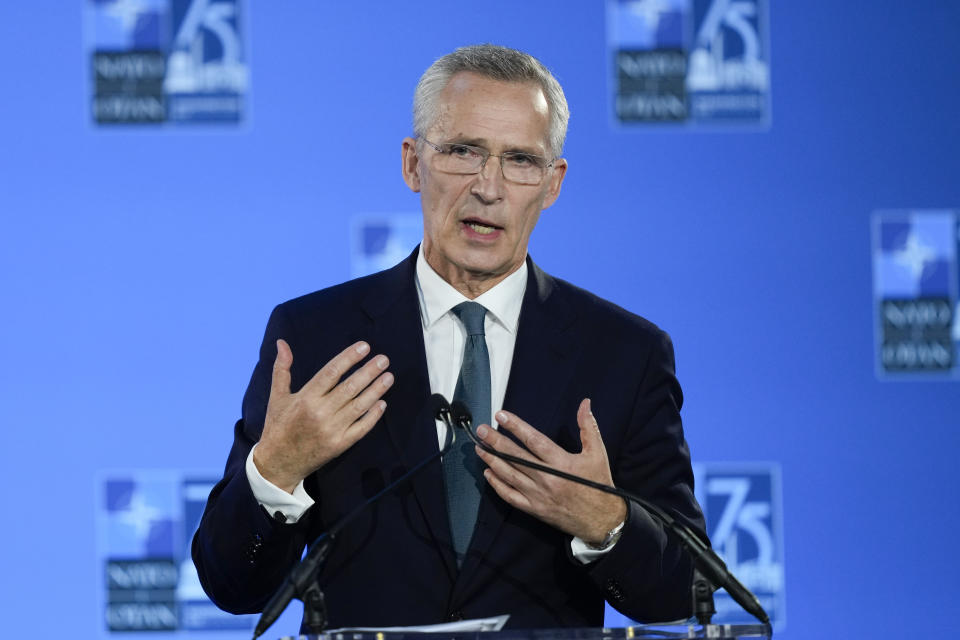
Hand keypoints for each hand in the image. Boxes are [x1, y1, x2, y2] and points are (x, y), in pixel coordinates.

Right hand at [253, 339, 393, 492]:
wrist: (278, 463)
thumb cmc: (278, 426)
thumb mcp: (277, 397)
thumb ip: (282, 368)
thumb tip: (282, 343)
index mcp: (305, 398)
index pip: (332, 372)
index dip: (349, 358)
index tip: (365, 346)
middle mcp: (320, 413)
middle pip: (350, 387)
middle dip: (369, 371)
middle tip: (384, 359)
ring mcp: (332, 430)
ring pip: (359, 406)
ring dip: (376, 390)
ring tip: (389, 376)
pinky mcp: (340, 445)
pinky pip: (361, 428)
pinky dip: (373, 416)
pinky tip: (382, 403)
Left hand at [476, 399, 626, 543]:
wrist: (602, 520)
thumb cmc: (599, 485)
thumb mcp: (598, 453)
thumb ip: (588, 427)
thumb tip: (584, 403)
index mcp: (562, 463)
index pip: (534, 440)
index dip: (516, 427)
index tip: (501, 416)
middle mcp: (547, 478)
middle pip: (516, 457)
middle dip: (496, 442)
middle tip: (481, 430)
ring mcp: (538, 495)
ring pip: (509, 476)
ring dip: (492, 461)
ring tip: (480, 448)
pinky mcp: (534, 509)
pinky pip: (511, 496)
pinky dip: (497, 485)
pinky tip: (488, 473)